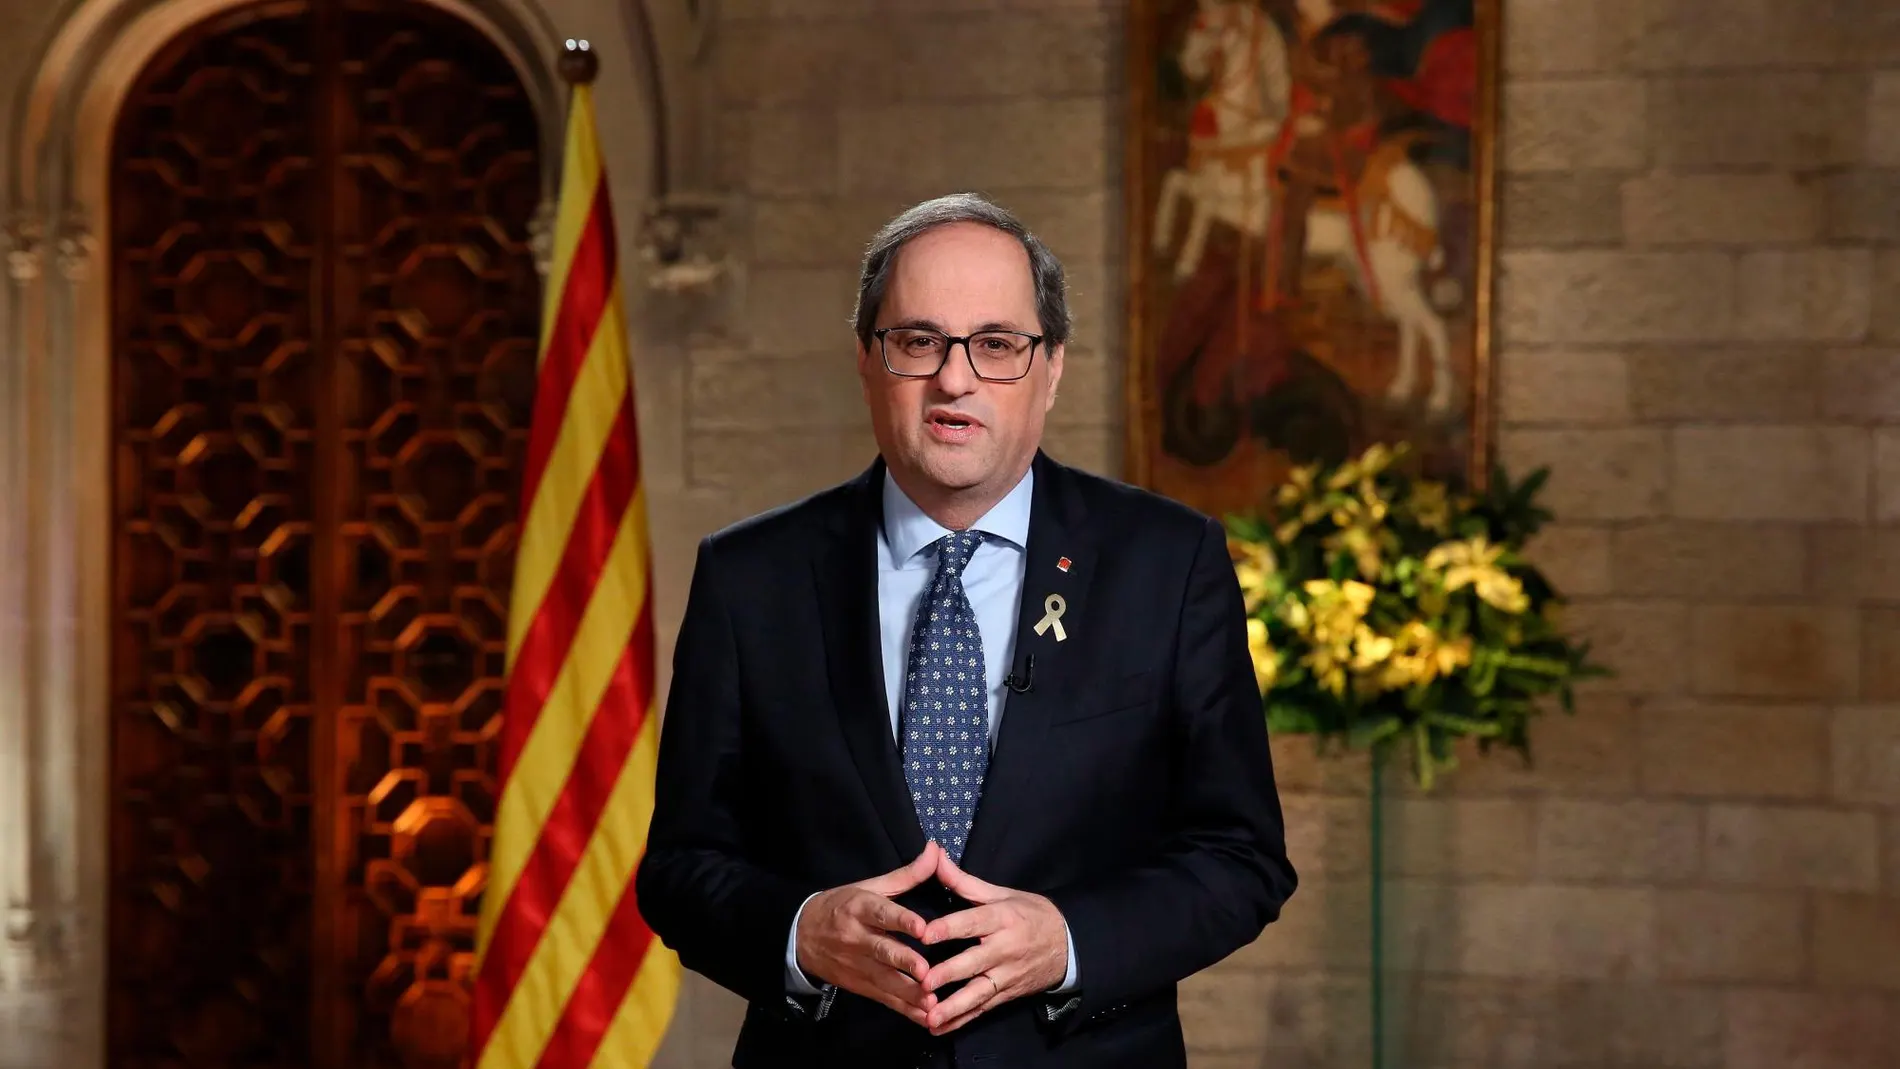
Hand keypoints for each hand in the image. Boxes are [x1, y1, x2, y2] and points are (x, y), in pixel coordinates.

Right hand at [794, 842, 942, 1025]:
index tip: (923, 929)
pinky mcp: (859, 985)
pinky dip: (904, 1009)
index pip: (882, 914)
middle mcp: (857, 938)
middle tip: (927, 973)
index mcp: (860, 908)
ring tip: (931, 1004)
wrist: (800, 936)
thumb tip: (935, 850)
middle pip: (882, 951)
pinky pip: (884, 999)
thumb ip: (906, 874)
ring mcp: (857, 965)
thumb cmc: (842, 906)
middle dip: (904, 963)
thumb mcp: (869, 886)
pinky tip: (925, 1018)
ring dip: (909, 993)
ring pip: (885, 981)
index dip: (902, 921)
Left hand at [918, 852, 1069, 1035]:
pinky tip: (939, 1028)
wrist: (1069, 944)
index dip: (950, 927)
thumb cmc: (1030, 914)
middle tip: (924, 982)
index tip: (926, 933)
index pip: (974, 922)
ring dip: (954, 1007)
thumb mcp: (1001, 894)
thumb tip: (934, 855)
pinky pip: (983, 1009)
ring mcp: (1007, 974)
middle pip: (975, 961)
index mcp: (1003, 918)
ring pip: (979, 993)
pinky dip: (962, 1020)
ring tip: (930, 1017)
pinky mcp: (1007, 993)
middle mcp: (1005, 948)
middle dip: (949, 973)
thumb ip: (963, 881)